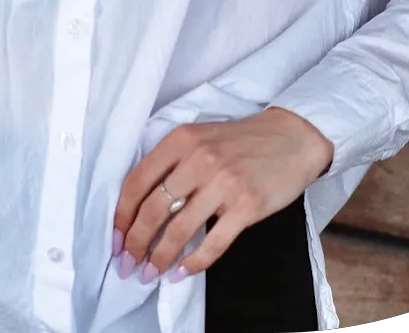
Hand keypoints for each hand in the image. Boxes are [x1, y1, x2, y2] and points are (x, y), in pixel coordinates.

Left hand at [111, 107, 333, 284]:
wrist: (291, 138)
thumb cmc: (241, 141)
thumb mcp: (199, 137)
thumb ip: (171, 162)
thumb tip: (139, 207)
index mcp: (181, 140)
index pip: (137, 183)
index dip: (121, 216)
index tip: (116, 239)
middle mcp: (199, 159)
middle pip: (153, 210)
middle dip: (136, 243)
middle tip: (129, 264)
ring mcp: (224, 183)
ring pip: (179, 230)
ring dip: (160, 257)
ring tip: (151, 272)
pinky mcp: (246, 205)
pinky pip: (213, 243)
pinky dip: (194, 263)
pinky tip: (182, 271)